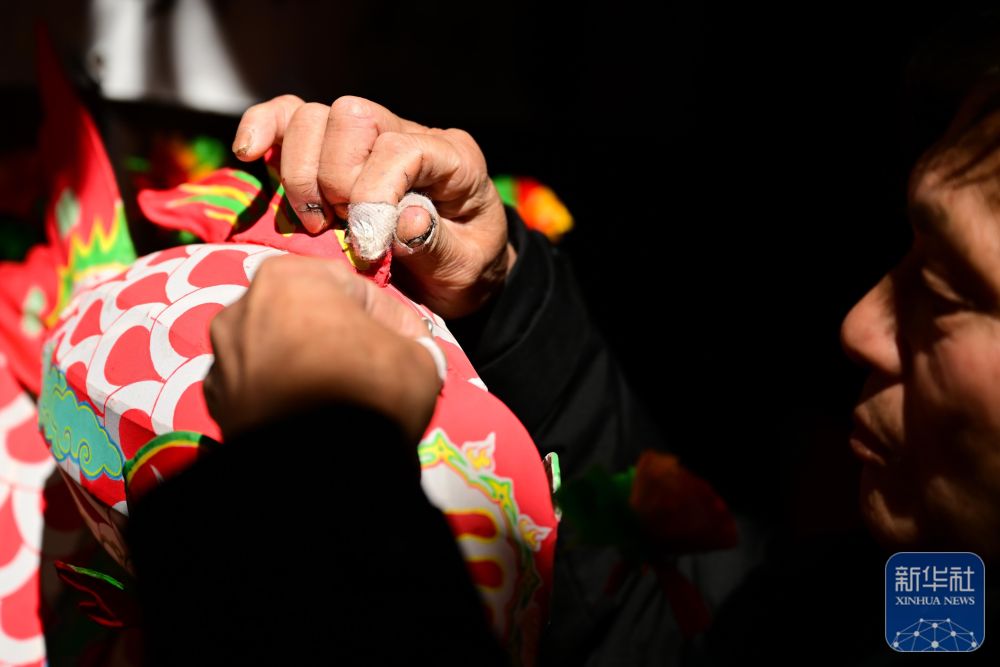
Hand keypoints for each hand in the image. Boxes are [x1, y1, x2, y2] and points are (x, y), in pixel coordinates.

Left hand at [204, 254, 440, 444]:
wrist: (318, 470)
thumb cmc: (368, 392)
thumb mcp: (419, 360)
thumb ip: (413, 346)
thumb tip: (409, 353)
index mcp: (288, 277)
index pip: (358, 292)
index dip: (393, 322)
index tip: (413, 349)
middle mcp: (242, 307)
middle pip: (311, 318)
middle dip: (342, 340)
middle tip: (376, 371)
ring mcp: (222, 356)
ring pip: (281, 352)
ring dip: (309, 366)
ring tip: (341, 397)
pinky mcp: (216, 402)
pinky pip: (262, 389)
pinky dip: (284, 397)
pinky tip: (310, 417)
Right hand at [232, 95, 514, 318]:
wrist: (456, 276)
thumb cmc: (466, 270)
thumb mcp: (466, 269)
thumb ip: (437, 245)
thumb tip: (403, 220)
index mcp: (454, 157)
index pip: (400, 148)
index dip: (373, 195)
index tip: (367, 247)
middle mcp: (408, 132)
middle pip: (350, 118)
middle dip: (335, 182)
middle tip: (342, 232)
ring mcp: (366, 137)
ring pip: (312, 117)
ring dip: (301, 175)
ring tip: (317, 224)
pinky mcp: (329, 150)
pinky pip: (287, 117)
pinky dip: (264, 129)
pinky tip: (250, 155)